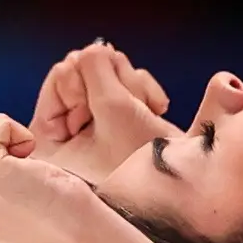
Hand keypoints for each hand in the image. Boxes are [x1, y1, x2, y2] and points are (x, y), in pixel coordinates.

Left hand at [29, 40, 178, 184]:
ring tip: (148, 110)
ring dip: (133, 88)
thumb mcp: (114, 108)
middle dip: (114, 84)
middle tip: (132, 105)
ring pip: (107, 78)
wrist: (189, 193)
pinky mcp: (119, 129)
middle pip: (84, 74)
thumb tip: (94, 49)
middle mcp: (69, 139)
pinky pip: (124, 89)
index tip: (104, 106)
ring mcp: (96, 134)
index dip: (87, 81)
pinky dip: (143, 94)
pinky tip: (155, 111)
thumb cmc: (148, 166)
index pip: (59, 78)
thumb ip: (94, 67)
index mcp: (52, 143)